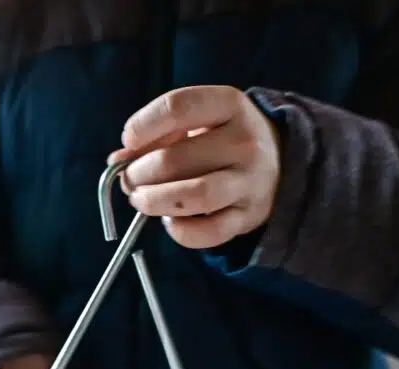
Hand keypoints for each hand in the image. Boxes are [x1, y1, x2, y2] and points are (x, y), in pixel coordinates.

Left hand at [108, 86, 280, 248]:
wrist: (281, 163)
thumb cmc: (223, 138)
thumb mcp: (198, 121)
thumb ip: (157, 136)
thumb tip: (116, 160)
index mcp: (229, 105)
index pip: (177, 108)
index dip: (142, 126)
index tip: (128, 140)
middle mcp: (244, 142)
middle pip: (175, 159)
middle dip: (139, 173)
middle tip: (129, 179)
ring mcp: (249, 182)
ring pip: (193, 196)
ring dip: (154, 202)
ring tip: (141, 200)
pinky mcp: (248, 216)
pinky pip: (208, 232)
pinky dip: (180, 231)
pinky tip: (171, 220)